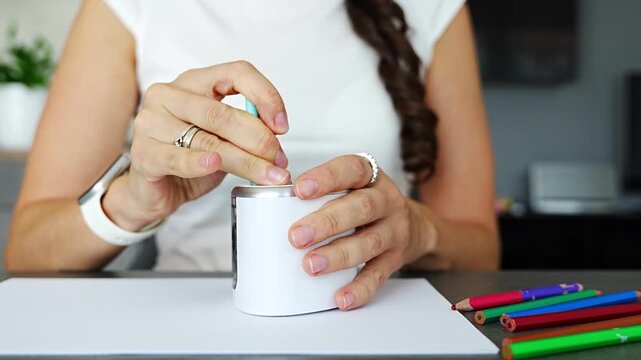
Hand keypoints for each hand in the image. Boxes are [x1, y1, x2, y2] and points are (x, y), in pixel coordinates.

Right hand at [113, 61, 290, 229]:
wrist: (155, 191)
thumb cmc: (190, 158)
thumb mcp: (223, 139)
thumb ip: (244, 131)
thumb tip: (276, 137)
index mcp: (193, 82)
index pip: (236, 73)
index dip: (265, 95)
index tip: (282, 125)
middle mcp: (169, 95)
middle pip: (222, 112)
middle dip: (259, 139)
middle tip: (280, 160)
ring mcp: (151, 123)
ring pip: (207, 140)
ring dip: (245, 160)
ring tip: (269, 174)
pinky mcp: (143, 153)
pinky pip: (177, 157)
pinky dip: (200, 163)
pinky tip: (215, 164)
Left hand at [288, 155, 420, 309]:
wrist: (415, 226)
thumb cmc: (366, 204)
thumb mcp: (352, 186)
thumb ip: (320, 191)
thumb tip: (268, 205)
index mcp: (370, 177)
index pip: (351, 169)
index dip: (326, 177)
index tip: (299, 189)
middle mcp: (386, 201)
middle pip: (361, 207)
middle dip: (327, 222)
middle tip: (296, 236)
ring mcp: (394, 231)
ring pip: (369, 243)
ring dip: (338, 255)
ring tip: (311, 265)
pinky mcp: (395, 260)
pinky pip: (378, 276)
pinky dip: (359, 289)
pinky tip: (341, 297)